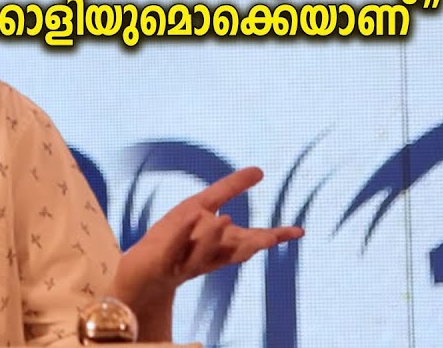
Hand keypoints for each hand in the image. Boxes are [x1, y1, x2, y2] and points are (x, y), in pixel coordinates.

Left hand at [110, 166, 304, 339]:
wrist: (142, 272)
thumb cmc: (176, 237)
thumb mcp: (200, 208)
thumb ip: (229, 190)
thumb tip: (260, 169)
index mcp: (220, 244)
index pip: (249, 240)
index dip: (273, 236)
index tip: (300, 231)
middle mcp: (207, 254)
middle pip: (232, 251)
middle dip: (250, 244)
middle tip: (270, 238)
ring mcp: (184, 258)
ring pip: (203, 251)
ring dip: (214, 236)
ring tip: (226, 218)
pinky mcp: (161, 259)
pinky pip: (171, 247)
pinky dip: (181, 235)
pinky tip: (188, 219)